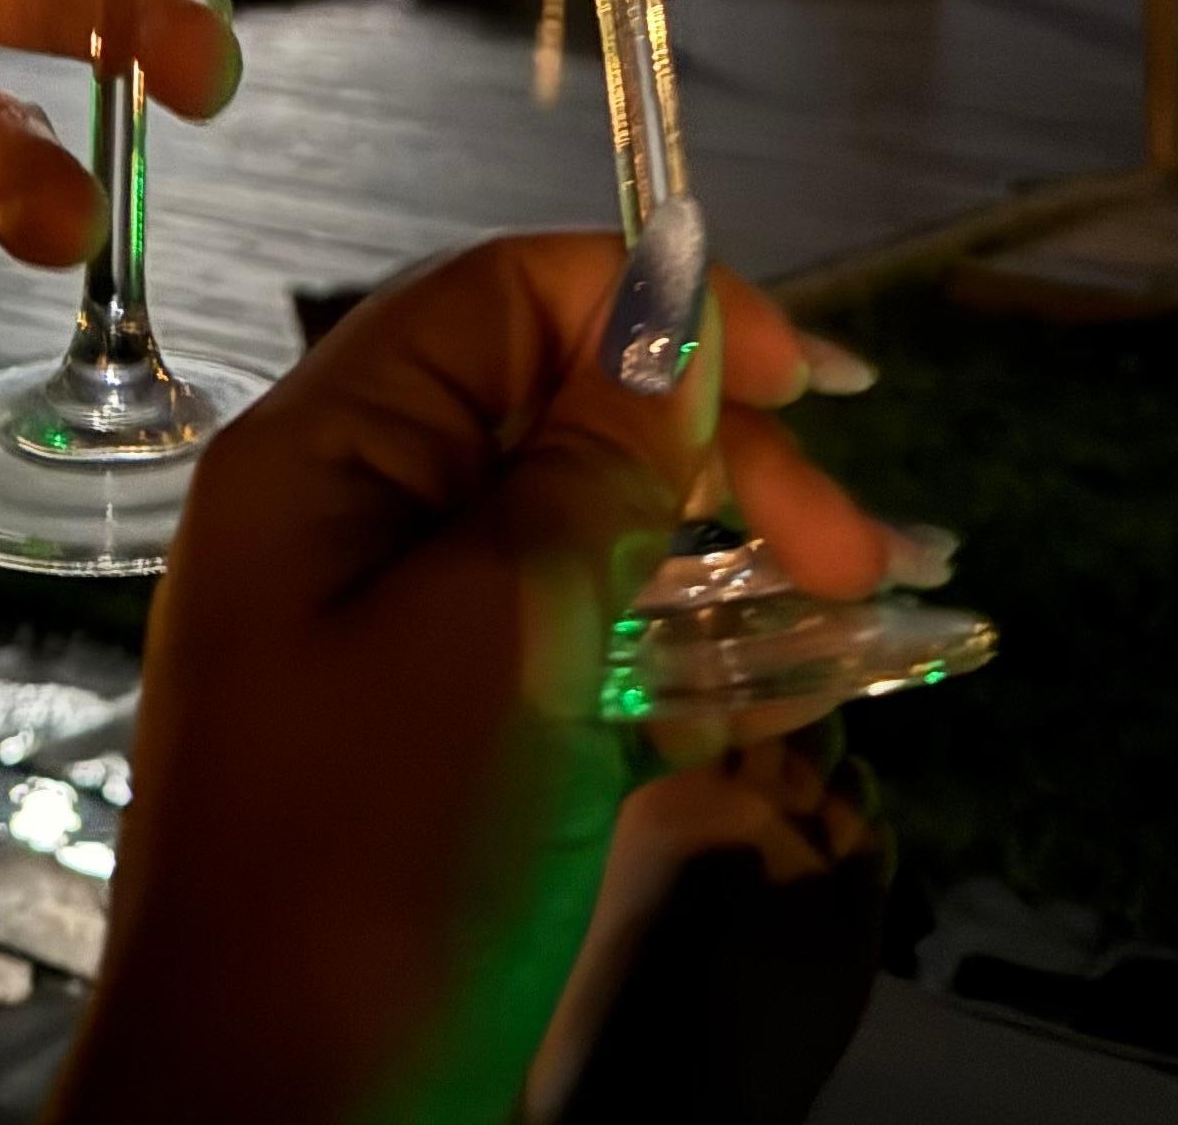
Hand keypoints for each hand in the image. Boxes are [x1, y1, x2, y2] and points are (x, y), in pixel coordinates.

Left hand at [57, 234, 897, 1124]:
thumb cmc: (366, 878)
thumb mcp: (508, 632)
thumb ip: (597, 459)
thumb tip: (671, 300)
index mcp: (323, 457)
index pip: (506, 299)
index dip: (661, 309)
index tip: (805, 378)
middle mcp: (345, 525)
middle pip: (557, 411)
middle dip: (715, 452)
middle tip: (851, 542)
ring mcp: (389, 642)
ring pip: (582, 534)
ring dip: (720, 549)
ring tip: (854, 601)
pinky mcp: (442, 750)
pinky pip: (576, 648)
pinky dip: (681, 652)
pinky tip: (782, 684)